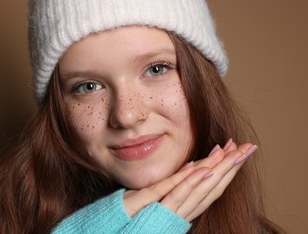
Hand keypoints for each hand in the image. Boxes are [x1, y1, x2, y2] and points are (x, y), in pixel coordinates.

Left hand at [123, 141, 257, 220]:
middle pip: (213, 186)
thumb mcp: (162, 196)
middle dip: (232, 166)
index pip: (213, 186)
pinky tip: (203, 169)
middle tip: (248, 147)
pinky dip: (190, 183)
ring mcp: (174, 212)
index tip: (239, 151)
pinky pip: (176, 195)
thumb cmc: (140, 215)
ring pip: (201, 190)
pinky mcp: (159, 212)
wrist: (124, 232)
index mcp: (187, 206)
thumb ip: (179, 185)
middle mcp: (186, 210)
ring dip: (218, 170)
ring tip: (234, 153)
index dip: (228, 169)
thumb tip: (194, 167)